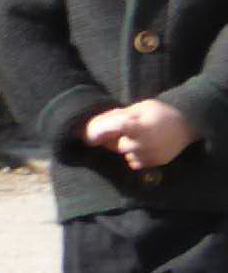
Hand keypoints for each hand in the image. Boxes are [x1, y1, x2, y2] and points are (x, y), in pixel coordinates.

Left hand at [84, 98, 198, 172]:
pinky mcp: (155, 163)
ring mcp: (151, 156)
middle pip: (118, 145)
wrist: (185, 124)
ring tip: (132, 137)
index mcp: (139, 126)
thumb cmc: (159, 112)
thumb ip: (118, 116)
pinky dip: (134, 155)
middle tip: (115, 132)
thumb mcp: (138, 108)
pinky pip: (136, 162)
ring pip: (126, 155)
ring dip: (124, 148)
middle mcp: (144, 144)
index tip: (87, 136)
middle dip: (112, 139)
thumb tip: (96, 123)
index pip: (116, 129)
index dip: (101, 131)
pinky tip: (140, 145)